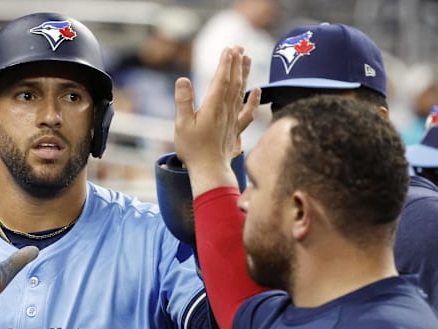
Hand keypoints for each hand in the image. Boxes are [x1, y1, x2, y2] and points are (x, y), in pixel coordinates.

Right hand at [173, 46, 259, 196]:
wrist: (209, 171)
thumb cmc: (193, 149)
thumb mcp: (181, 124)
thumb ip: (183, 101)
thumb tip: (183, 79)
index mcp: (212, 107)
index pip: (221, 80)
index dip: (225, 63)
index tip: (228, 49)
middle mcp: (225, 110)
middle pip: (233, 82)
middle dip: (236, 63)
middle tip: (239, 47)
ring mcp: (232, 120)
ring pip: (241, 93)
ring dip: (244, 75)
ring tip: (247, 59)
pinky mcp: (235, 130)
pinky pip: (247, 112)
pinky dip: (253, 100)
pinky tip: (258, 90)